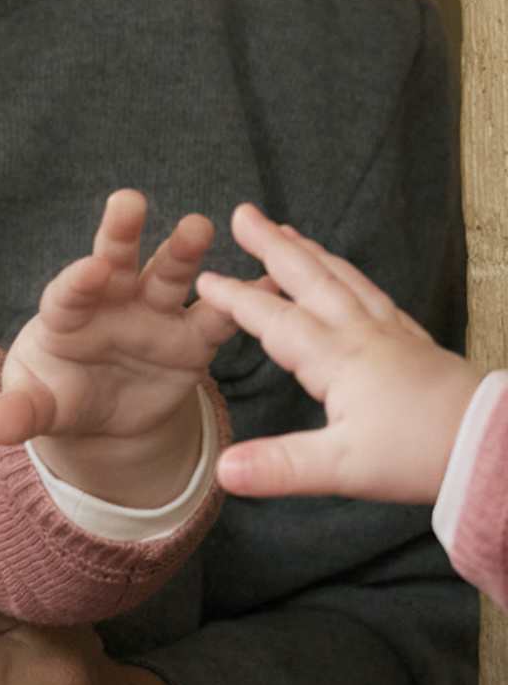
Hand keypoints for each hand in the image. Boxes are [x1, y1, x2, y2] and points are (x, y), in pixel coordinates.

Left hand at [0, 190, 223, 502]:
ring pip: (170, 274)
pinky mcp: (193, 337)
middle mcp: (114, 300)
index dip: (77, 282)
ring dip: (183, 251)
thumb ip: (20, 411)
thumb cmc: (59, 394)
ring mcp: (156, 313)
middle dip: (121, 231)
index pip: (68, 292)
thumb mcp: (37, 407)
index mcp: (67, 313)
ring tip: (198, 226)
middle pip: (116, 259)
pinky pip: (220, 316)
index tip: (90, 271)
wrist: (103, 412)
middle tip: (128, 201)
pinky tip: (273, 277)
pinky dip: (246, 299)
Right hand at [196, 205, 478, 503]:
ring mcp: (391, 334)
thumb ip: (280, 466)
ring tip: (288, 233)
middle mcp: (362, 335)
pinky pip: (373, 295)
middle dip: (274, 247)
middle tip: (245, 214)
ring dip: (311, 254)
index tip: (204, 280)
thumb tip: (224, 470)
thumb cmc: (418, 454)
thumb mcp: (342, 467)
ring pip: (344, 280)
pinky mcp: (413, 343)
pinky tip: (346, 277)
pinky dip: (349, 276)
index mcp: (338, 359)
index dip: (237, 299)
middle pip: (311, 279)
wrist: (487, 441)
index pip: (276, 320)